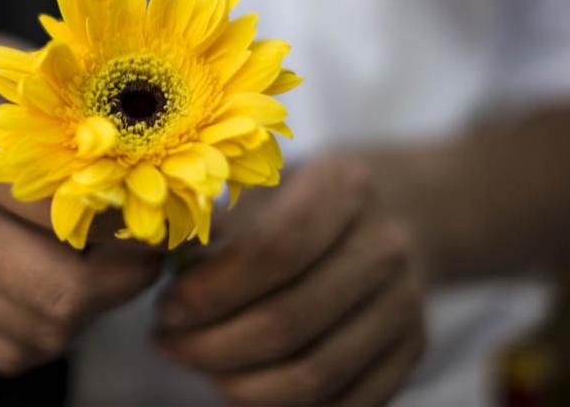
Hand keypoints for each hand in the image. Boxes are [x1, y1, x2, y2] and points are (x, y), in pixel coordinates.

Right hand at [0, 28, 161, 374]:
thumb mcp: (16, 79)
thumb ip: (78, 122)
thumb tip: (162, 168)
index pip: (69, 216)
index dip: (130, 224)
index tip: (159, 213)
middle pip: (59, 292)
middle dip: (125, 283)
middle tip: (150, 254)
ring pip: (41, 331)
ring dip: (95, 310)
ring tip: (112, 269)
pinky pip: (10, 350)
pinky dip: (54, 331)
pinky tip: (67, 288)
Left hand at [155, 157, 425, 405]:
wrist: (400, 212)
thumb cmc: (307, 197)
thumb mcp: (264, 184)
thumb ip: (213, 221)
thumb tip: (153, 260)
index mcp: (345, 187)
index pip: (273, 251)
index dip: (210, 291)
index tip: (167, 306)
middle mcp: (386, 246)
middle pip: (288, 321)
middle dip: (209, 346)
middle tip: (166, 342)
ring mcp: (407, 303)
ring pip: (314, 375)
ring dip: (238, 385)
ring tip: (197, 363)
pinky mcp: (415, 349)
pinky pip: (346, 404)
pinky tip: (241, 384)